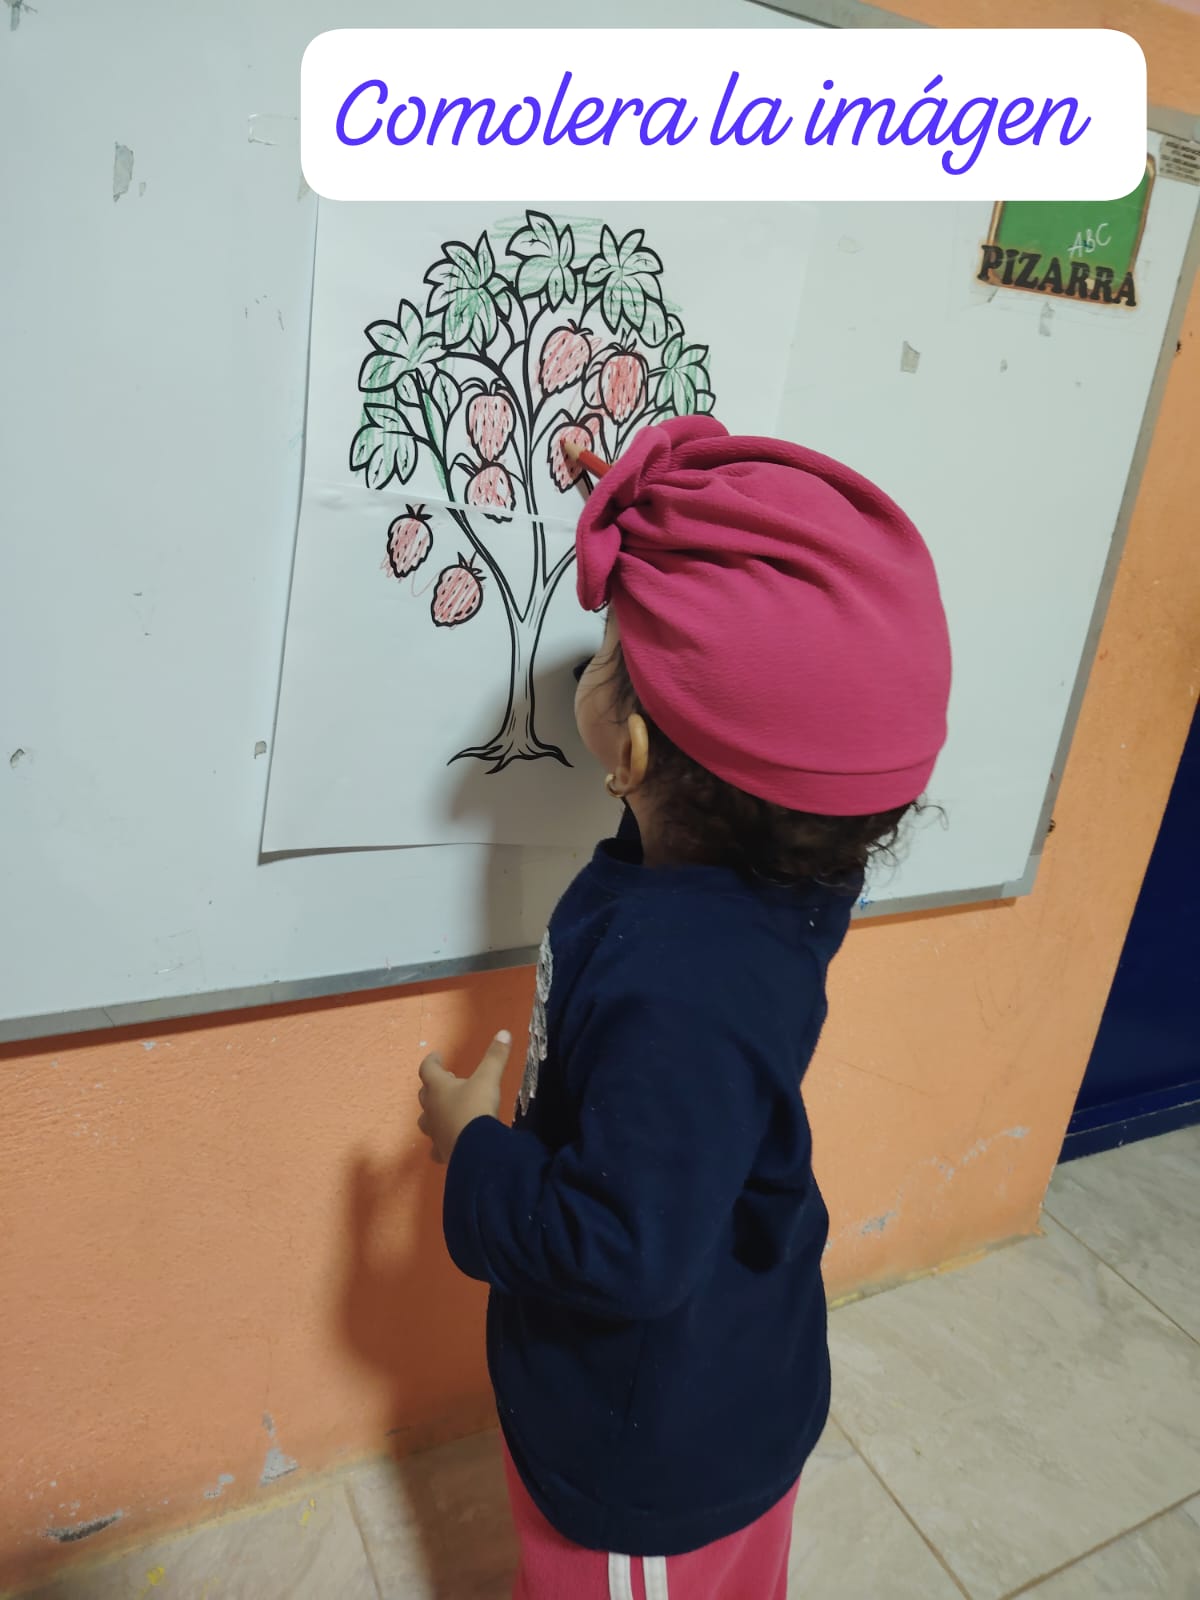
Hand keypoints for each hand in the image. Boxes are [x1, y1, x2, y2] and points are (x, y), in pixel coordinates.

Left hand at [417, 1031, 511, 1162]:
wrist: (475, 1148)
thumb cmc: (477, 1108)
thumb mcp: (488, 1078)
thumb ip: (495, 1056)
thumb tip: (504, 1032)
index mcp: (438, 1088)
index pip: (428, 1069)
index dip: (432, 1061)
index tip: (437, 1056)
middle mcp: (431, 1109)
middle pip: (425, 1094)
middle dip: (434, 1086)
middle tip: (447, 1080)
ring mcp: (434, 1131)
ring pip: (426, 1120)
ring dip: (434, 1112)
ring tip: (446, 1109)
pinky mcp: (441, 1150)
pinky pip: (435, 1145)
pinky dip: (439, 1140)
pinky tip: (447, 1141)